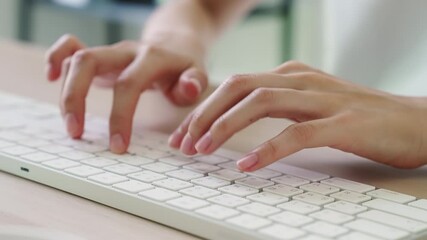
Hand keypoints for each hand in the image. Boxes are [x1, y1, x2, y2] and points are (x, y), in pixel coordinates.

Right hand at [45, 34, 207, 152]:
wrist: (175, 46)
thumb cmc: (184, 68)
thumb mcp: (197, 75)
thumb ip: (194, 83)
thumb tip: (188, 88)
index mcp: (152, 58)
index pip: (129, 85)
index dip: (120, 116)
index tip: (118, 147)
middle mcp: (126, 51)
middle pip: (89, 62)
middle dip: (76, 98)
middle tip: (76, 133)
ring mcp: (111, 52)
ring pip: (76, 58)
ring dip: (66, 91)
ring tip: (71, 126)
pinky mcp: (101, 56)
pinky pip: (71, 47)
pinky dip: (56, 58)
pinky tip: (50, 78)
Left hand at [169, 61, 426, 170]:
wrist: (414, 120)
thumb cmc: (357, 115)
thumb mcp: (308, 102)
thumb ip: (277, 104)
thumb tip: (236, 118)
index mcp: (291, 75)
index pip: (234, 85)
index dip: (203, 109)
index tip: (183, 136)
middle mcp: (301, 80)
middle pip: (238, 88)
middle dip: (204, 115)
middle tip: (183, 144)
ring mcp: (322, 99)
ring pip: (261, 103)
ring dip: (225, 127)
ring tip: (202, 151)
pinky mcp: (342, 122)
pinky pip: (296, 133)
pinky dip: (268, 148)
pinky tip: (247, 164)